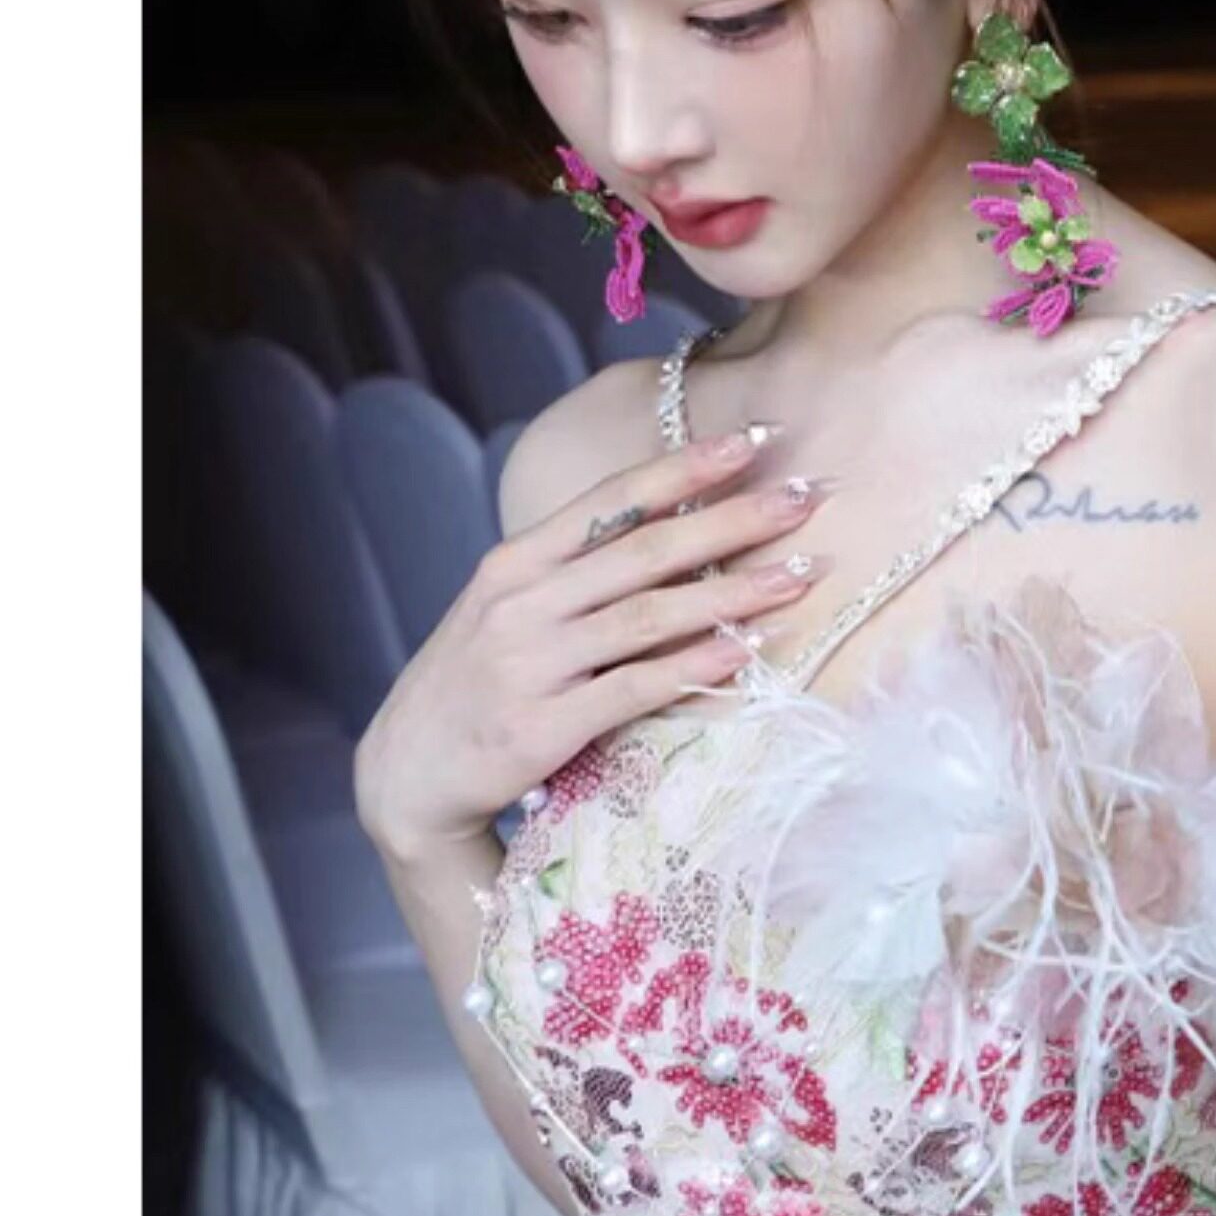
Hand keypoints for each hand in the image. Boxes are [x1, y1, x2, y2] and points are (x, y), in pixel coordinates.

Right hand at [353, 425, 835, 863]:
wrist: (407, 775)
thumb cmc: (476, 685)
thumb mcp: (507, 611)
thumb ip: (573, 572)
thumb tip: (667, 529)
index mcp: (516, 562)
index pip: (612, 499)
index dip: (685, 467)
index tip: (754, 440)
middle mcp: (523, 602)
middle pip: (645, 550)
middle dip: (734, 519)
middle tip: (807, 497)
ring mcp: (533, 663)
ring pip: (650, 617)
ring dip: (734, 595)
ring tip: (801, 576)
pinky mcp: (545, 725)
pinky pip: (635, 689)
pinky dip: (695, 669)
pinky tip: (747, 653)